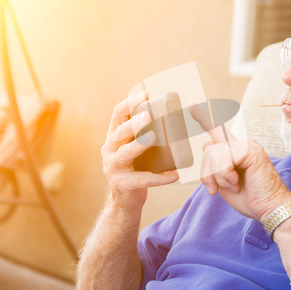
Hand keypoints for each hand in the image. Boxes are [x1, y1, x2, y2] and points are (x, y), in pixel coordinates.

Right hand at [101, 92, 178, 213]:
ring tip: (153, 137)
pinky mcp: (123, 184)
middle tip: (148, 115)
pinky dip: (160, 178)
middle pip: (119, 133)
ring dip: (139, 144)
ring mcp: (113, 167)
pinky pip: (143, 179)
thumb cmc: (136, 168)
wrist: (125, 200)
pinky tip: (174, 175)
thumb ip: (146, 133)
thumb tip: (176, 115)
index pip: (117, 115)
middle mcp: (110, 150)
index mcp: (114, 137)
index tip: (146, 95)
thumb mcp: (135, 148)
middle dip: (133, 123)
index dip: (130, 103)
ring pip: (125, 153)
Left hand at [189, 102, 290, 222]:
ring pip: (212, 154)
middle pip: (208, 149)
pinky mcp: (250, 150)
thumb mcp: (224, 182)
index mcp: (236, 151)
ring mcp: (247, 145)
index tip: (191, 104)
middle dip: (207, 173)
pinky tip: (237, 182)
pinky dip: (225, 175)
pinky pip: (223, 159)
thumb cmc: (250, 198)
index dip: (203, 117)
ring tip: (234, 185)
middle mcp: (242, 144)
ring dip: (218, 176)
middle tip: (216, 189)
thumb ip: (215, 165)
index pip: (217, 131)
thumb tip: (206, 145)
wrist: (269, 208)